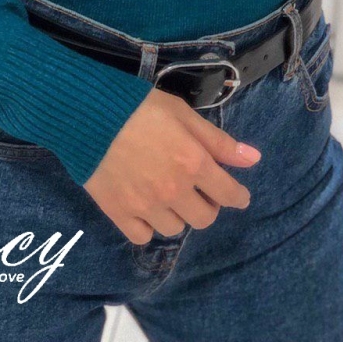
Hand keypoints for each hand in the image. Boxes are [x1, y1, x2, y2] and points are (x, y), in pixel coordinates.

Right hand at [83, 87, 259, 243]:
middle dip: (208, 205)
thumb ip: (218, 141)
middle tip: (199, 190)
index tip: (238, 195)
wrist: (89, 114)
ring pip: (175, 229)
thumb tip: (254, 159)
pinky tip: (146, 207)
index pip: (228, 193)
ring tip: (169, 195)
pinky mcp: (119, 213)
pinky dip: (148, 226)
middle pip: (204, 218)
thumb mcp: (184, 114)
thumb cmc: (140, 107)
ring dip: (178, 215)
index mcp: (193, 163)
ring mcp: (145, 206)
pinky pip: (143, 236)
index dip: (238, 196)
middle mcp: (173, 191)